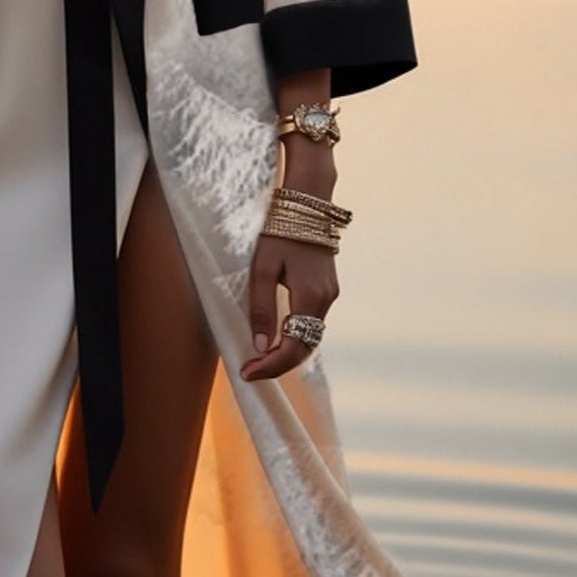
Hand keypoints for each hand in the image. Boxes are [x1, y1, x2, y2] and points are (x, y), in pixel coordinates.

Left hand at [241, 232, 338, 380]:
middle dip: (278, 364)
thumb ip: (262, 308)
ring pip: (310, 337)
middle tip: (250, 370)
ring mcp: (329, 295)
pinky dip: (295, 337)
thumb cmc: (280, 232)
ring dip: (287, 352)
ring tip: (259, 358)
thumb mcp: (263, 268)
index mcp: (310, 297)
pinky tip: (277, 337)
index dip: (270, 366)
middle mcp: (325, 300)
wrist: (307, 204)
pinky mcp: (327, 289)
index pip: (293, 348)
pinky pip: (312, 323)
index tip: (247, 372)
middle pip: (305, 348)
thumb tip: (260, 347)